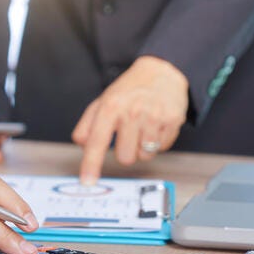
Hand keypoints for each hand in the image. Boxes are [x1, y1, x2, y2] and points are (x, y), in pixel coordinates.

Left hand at [71, 56, 188, 184]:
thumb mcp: (104, 101)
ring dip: (142, 148)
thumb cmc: (130, 90)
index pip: (97, 141)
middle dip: (125, 151)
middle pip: (124, 158)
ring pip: (144, 156)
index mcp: (111, 106)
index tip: (88, 181)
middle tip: (129, 134)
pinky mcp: (172, 121)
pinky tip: (156, 126)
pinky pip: (162, 148)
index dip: (91, 164)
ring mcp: (154, 117)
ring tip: (143, 129)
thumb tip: (81, 143)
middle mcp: (132, 112)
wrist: (162, 71)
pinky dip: (157, 142)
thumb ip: (88, 124)